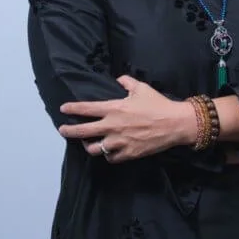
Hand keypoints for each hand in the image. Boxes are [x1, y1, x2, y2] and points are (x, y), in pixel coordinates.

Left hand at [58, 76, 195, 162]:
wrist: (175, 124)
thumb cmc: (158, 104)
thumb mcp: (141, 88)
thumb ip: (126, 82)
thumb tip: (118, 79)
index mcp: (114, 109)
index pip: (86, 109)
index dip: (72, 109)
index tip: (63, 109)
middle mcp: (112, 126)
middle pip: (82, 132)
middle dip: (69, 131)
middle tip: (63, 130)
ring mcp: (119, 142)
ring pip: (94, 149)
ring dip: (88, 146)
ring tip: (87, 143)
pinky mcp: (128, 153)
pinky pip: (110, 158)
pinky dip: (107, 155)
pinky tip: (108, 151)